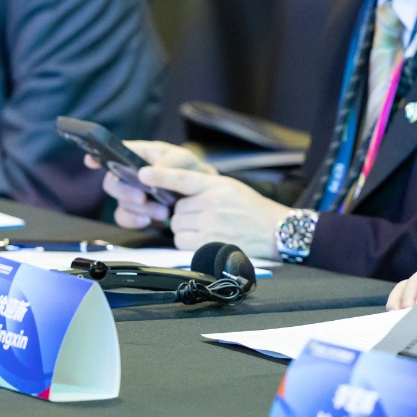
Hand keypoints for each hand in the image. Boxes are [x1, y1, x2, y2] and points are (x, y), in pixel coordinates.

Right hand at [87, 140, 212, 229]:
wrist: (205, 196)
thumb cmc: (192, 171)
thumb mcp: (185, 160)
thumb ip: (170, 162)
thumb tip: (148, 171)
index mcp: (141, 154)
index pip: (114, 152)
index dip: (98, 156)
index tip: (91, 161)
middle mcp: (131, 173)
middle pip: (111, 181)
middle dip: (124, 191)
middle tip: (143, 197)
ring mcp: (132, 193)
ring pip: (120, 202)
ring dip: (137, 209)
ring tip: (162, 212)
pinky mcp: (137, 211)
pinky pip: (125, 217)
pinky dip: (134, 221)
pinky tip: (147, 221)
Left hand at [133, 162, 291, 263]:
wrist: (273, 230)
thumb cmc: (251, 209)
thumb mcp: (230, 187)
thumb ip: (203, 187)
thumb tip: (176, 195)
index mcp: (216, 185)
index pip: (183, 178)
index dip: (161, 175)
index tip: (143, 173)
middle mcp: (212, 203)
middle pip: (177, 208)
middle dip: (185, 213)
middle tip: (204, 215)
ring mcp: (209, 224)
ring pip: (176, 224)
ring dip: (185, 227)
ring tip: (206, 226)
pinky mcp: (207, 243)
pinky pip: (180, 241)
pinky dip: (187, 241)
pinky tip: (204, 238)